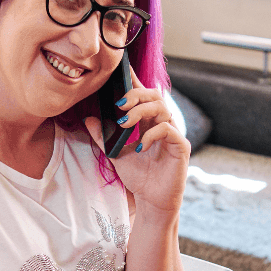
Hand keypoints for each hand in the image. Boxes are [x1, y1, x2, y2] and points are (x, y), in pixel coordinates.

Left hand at [84, 68, 190, 213]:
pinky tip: (140, 145)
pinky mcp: (181, 147)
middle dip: (135, 95)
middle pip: (154, 95)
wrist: (151, 201)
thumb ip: (103, 137)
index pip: (143, 95)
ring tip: (125, 123)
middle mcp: (163, 124)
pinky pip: (169, 130)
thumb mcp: (115, 154)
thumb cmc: (139, 177)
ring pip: (162, 108)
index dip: (134, 80)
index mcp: (149, 122)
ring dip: (141, 112)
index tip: (122, 68)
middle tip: (119, 105)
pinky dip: (152, 134)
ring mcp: (174, 134)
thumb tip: (89, 119)